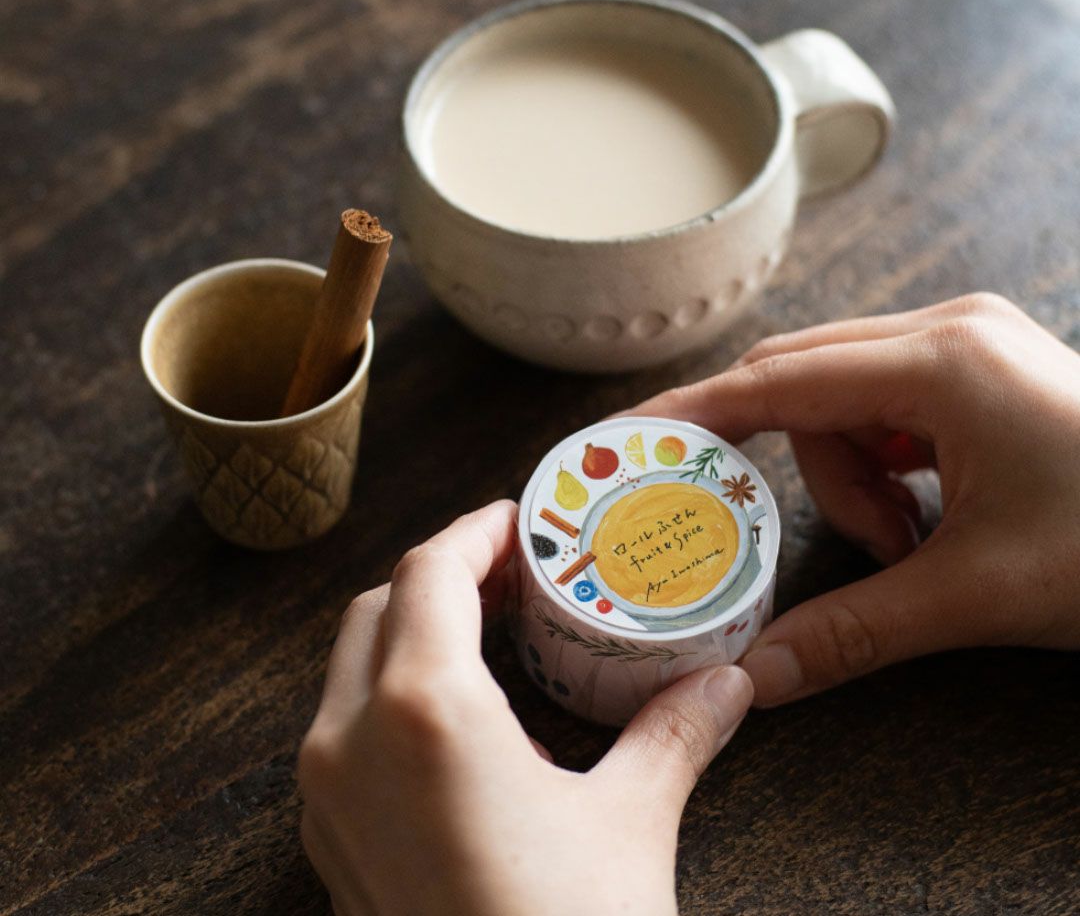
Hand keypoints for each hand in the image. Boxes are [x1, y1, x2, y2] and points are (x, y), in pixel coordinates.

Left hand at [298, 500, 752, 915]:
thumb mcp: (630, 823)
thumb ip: (674, 734)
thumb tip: (728, 682)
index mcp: (423, 710)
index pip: (429, 571)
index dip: (477, 533)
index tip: (521, 520)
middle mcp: (350, 741)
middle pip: (379, 606)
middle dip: (444, 574)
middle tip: (517, 574)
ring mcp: (326, 797)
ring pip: (352, 666)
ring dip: (414, 629)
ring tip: (495, 633)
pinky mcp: (330, 843)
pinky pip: (344, 729)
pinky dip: (393, 691)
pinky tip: (462, 717)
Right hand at [633, 293, 1079, 705]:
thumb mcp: (977, 593)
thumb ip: (853, 632)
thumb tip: (759, 679)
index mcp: (940, 363)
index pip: (777, 380)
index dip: (695, 413)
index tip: (630, 439)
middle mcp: (947, 329)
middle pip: (805, 382)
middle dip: (805, 465)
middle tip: (854, 541)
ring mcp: (967, 340)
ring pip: (843, 393)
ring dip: (852, 470)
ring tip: (912, 539)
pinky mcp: (979, 364)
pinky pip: (885, 400)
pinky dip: (883, 457)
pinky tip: (928, 506)